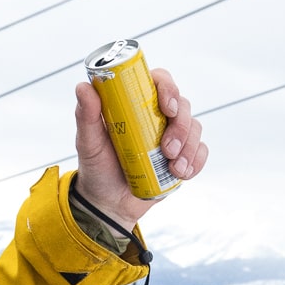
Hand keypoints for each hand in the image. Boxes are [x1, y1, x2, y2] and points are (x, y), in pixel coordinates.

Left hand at [73, 66, 205, 227]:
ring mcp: (172, 136)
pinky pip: (200, 152)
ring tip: (174, 168)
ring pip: (194, 128)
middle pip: (183, 105)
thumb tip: (83, 87)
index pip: (160, 81)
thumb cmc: (97, 167)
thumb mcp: (88, 142)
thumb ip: (86, 115)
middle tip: (168, 149)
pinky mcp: (182, 156)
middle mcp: (157, 115)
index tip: (167, 108)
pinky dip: (196, 161)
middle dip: (181, 127)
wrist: (108, 202)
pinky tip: (182, 173)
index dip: (169, 89)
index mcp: (136, 103)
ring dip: (189, 147)